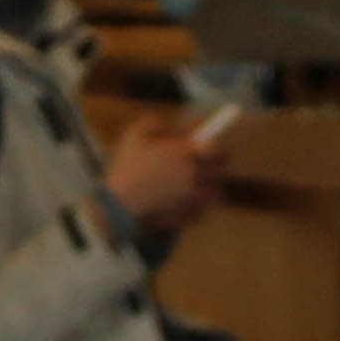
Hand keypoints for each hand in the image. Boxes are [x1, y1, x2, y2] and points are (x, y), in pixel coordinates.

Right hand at [101, 118, 220, 234]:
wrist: (118, 206)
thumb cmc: (126, 169)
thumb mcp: (135, 135)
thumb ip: (156, 123)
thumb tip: (171, 125)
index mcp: (184, 153)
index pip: (217, 148)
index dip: (217, 146)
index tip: (212, 146)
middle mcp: (194, 176)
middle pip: (220, 170)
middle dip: (214, 165)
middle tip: (204, 163)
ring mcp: (194, 199)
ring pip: (215, 192)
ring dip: (208, 186)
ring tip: (195, 184)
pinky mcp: (189, 217)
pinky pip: (204, 211)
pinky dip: (199, 206)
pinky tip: (187, 201)